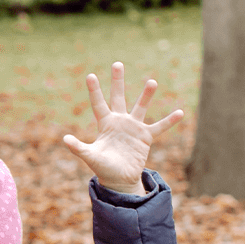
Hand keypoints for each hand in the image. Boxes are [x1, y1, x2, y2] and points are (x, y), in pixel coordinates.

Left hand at [61, 63, 183, 195]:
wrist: (120, 179)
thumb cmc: (103, 167)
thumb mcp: (90, 156)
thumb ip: (78, 147)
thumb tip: (65, 139)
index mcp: (105, 123)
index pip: (98, 104)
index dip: (94, 91)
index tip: (91, 75)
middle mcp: (119, 121)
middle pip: (118, 97)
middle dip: (118, 81)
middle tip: (117, 64)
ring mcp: (133, 128)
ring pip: (140, 107)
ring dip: (146, 95)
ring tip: (152, 82)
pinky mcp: (145, 137)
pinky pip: (159, 127)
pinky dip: (169, 121)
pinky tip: (179, 112)